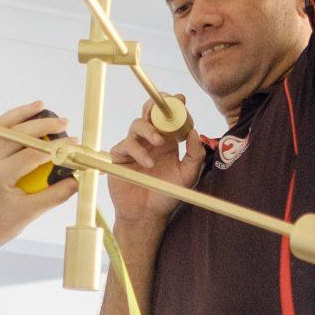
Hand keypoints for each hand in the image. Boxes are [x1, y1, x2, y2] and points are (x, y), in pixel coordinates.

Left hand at [0, 102, 76, 266]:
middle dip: (42, 124)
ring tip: (40, 106)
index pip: (33, 153)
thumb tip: (78, 179)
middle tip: (63, 121)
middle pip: (17, 133)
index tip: (73, 141)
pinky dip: (7, 124)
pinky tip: (22, 119)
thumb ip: (57, 194)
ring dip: (21, 114)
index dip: (56, 146)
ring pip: (0, 126)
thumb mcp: (30, 213)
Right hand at [105, 103, 203, 232]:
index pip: (170, 117)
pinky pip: (126, 145)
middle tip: (164, 108)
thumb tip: (194, 132)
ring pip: (137, 124)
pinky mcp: (120, 156)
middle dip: (156, 105)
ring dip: (149, 130)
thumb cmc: (167, 195)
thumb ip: (195, 156)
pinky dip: (138, 151)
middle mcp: (151, 140)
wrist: (146, 214)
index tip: (181, 99)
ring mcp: (134, 147)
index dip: (174, 105)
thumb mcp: (188, 176)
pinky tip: (148, 163)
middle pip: (149, 113)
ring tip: (158, 143)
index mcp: (169, 142)